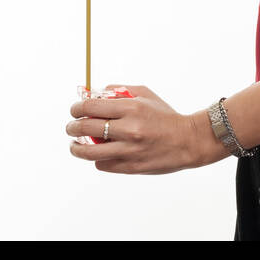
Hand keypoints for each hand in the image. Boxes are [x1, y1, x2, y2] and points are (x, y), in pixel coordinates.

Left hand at [66, 84, 230, 173]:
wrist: (188, 141)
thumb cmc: (165, 116)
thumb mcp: (145, 95)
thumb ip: (120, 91)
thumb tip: (96, 93)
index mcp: (131, 108)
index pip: (90, 107)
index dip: (77, 108)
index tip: (74, 110)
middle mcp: (128, 129)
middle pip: (85, 128)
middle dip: (72, 127)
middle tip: (71, 127)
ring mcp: (129, 150)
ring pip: (90, 152)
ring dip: (76, 148)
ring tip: (74, 146)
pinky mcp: (131, 167)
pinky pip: (103, 164)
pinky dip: (98, 159)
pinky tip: (99, 154)